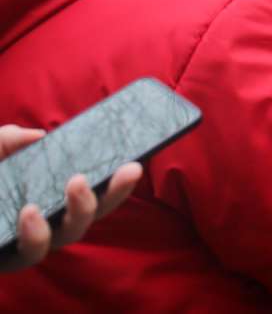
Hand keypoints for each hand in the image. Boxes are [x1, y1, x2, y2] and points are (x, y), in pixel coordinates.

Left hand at [0, 126, 141, 272]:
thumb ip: (7, 139)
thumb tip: (38, 136)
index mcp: (45, 200)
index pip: (90, 194)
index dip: (116, 183)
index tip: (135, 162)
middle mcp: (41, 224)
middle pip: (88, 217)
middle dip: (111, 195)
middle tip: (126, 170)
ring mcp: (23, 245)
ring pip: (64, 238)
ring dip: (79, 212)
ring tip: (77, 184)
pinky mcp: (6, 258)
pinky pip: (26, 255)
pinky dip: (35, 234)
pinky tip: (30, 212)